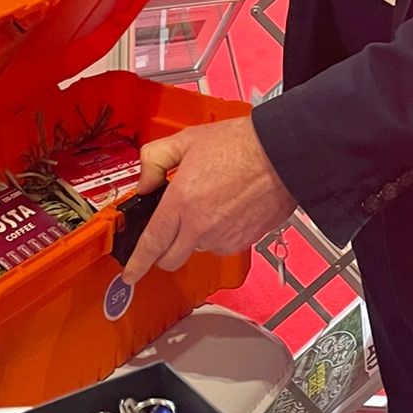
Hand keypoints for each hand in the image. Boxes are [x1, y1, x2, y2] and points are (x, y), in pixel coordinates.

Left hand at [124, 117, 295, 283]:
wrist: (281, 154)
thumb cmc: (241, 145)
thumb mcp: (186, 140)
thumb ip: (154, 159)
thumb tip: (145, 182)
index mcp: (182, 201)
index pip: (152, 244)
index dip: (137, 263)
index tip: (130, 273)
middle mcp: (201, 226)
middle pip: (171, 259)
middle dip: (163, 252)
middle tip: (166, 233)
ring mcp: (224, 237)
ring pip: (197, 250)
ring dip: (194, 237)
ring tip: (208, 204)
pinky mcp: (244, 241)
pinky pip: (221, 246)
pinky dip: (217, 234)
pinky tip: (226, 209)